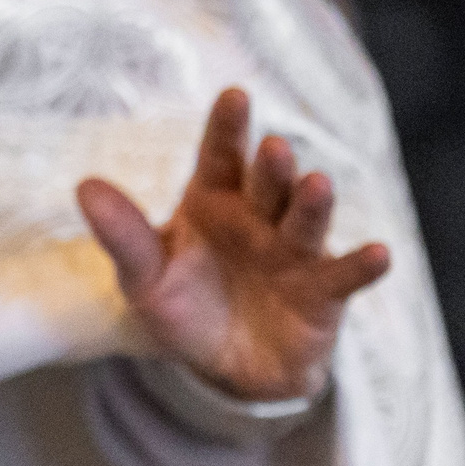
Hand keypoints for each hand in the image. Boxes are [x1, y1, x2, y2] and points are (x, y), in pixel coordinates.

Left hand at [77, 87, 390, 402]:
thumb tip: (85, 186)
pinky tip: (379, 254)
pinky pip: (345, 276)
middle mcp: (260, 216)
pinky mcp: (325, 292)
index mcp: (214, 201)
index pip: (220, 156)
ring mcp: (296, 251)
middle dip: (272, 168)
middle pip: (267, 184)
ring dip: (313, 203)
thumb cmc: (184, 310)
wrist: (225, 369)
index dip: (228, 128)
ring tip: (316, 184)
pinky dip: (363, 265)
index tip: (235, 96)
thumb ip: (123, 236)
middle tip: (273, 149)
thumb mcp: (145, 277)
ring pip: (306, 220)